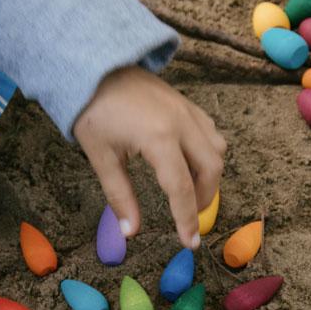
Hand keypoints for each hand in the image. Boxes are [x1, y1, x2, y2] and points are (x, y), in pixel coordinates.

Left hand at [74, 65, 225, 248]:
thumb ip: (119, 196)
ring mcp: (188, 111)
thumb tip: (131, 232)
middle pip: (210, 170)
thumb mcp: (101, 157)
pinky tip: (190, 164)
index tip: (189, 243)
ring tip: (189, 193)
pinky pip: (210, 133)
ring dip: (209, 177)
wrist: (95, 66)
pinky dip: (207, 154)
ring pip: (216, 150)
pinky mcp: (187, 105)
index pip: (181, 188)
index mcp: (159, 138)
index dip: (186, 219)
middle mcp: (182, 123)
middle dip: (203, 199)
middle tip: (187, 218)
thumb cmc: (94, 112)